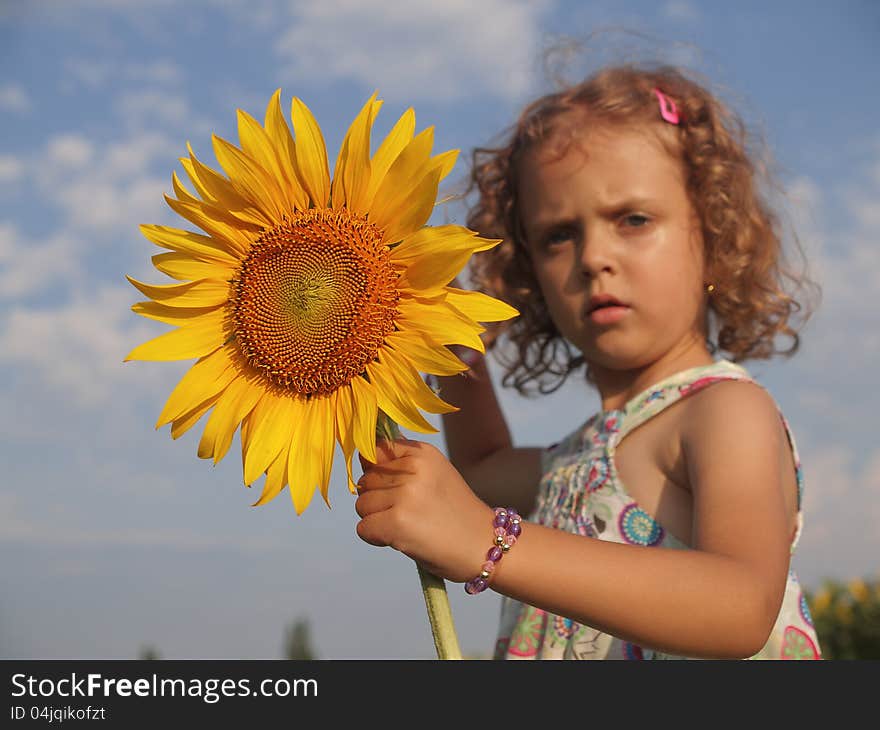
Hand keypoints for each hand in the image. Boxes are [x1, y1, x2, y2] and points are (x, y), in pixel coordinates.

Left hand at [355, 438, 495, 582]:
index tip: (392, 487)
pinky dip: (375, 537)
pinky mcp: (396, 523)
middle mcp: (413, 469)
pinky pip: (363, 528)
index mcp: (423, 453)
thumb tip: (364, 460)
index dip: (377, 472)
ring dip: (376, 519)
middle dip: (377, 498)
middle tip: (406, 514)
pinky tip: (400, 539)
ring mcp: (405, 495)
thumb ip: (403, 466)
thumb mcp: (435, 476)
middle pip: (366, 479)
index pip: (377, 451)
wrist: (485, 547)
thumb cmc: (457, 514)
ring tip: (406, 526)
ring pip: (362, 504)